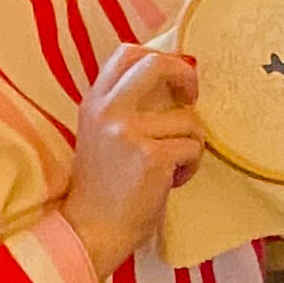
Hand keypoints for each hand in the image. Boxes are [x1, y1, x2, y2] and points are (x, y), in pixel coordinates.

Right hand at [67, 44, 206, 274]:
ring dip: (191, 144)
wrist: (91, 229)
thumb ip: (127, 107)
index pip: (127, 53)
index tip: (173, 83)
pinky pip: (193, 147)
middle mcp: (108, 110)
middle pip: (156, 63)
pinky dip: (191, 166)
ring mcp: (128, 131)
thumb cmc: (105, 187)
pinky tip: (172, 181)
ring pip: (188, 118)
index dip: (160, 58)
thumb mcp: (104, 135)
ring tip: (172, 166)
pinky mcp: (150, 156)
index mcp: (95, 102)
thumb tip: (176, 76)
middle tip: (192, 99)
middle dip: (186, 75)